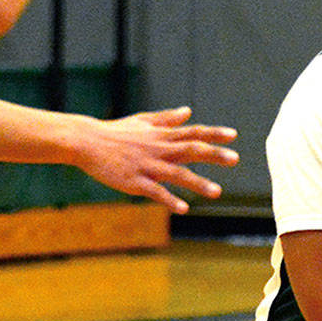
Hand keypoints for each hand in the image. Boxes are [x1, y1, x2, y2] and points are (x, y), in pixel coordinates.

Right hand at [72, 107, 238, 212]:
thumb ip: (167, 119)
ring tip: (217, 192)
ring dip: (197, 183)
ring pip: (176, 173)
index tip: (233, 135)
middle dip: (214, 155)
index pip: (193, 132)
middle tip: (235, 159)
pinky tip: (183, 208)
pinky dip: (169, 199)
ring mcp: (147, 165)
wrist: (86, 142)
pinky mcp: (134, 181)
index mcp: (161, 135)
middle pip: (191, 150)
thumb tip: (188, 111)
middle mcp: (158, 149)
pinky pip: (155, 191)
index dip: (213, 134)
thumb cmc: (115, 132)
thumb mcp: (143, 121)